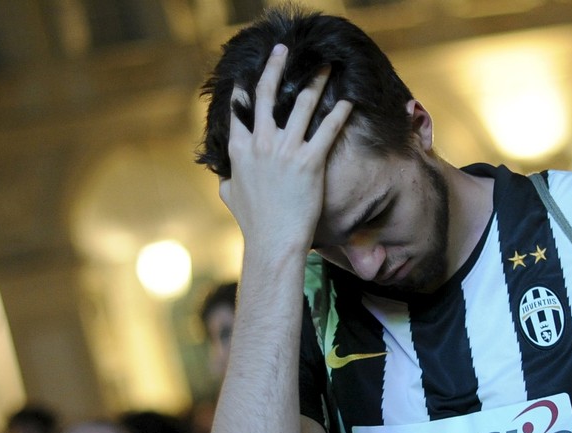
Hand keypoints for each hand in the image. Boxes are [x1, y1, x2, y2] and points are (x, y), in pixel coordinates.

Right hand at [219, 44, 353, 257]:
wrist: (273, 241)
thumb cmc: (253, 223)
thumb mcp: (229, 197)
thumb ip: (226, 179)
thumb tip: (223, 176)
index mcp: (240, 149)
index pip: (239, 109)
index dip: (243, 89)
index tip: (249, 74)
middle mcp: (261, 143)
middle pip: (266, 93)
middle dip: (276, 67)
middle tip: (285, 51)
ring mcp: (285, 150)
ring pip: (302, 104)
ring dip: (316, 82)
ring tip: (326, 68)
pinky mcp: (309, 161)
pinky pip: (327, 129)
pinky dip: (339, 112)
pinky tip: (349, 100)